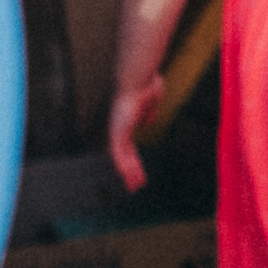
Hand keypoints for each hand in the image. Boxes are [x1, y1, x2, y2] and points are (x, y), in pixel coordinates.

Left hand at [107, 75, 163, 191]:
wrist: (137, 80)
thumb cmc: (145, 86)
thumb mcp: (150, 104)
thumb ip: (148, 113)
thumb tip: (147, 122)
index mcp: (128, 122)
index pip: (129, 146)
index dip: (133, 160)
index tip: (138, 170)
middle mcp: (119, 128)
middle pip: (124, 155)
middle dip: (130, 170)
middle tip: (135, 184)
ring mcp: (116, 130)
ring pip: (120, 158)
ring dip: (128, 173)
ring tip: (135, 186)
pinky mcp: (116, 132)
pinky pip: (119, 154)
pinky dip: (125, 166)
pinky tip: (131, 176)